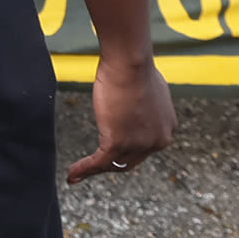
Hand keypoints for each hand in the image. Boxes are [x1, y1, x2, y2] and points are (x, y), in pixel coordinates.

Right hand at [67, 54, 174, 183]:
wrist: (129, 63)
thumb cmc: (134, 68)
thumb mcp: (147, 91)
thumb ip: (144, 107)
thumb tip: (132, 109)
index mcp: (166, 129)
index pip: (143, 148)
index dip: (126, 151)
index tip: (110, 152)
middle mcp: (158, 141)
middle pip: (129, 160)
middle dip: (110, 164)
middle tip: (93, 166)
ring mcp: (139, 144)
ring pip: (113, 163)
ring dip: (93, 170)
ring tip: (76, 174)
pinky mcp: (118, 143)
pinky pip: (98, 162)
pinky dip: (83, 170)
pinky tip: (72, 174)